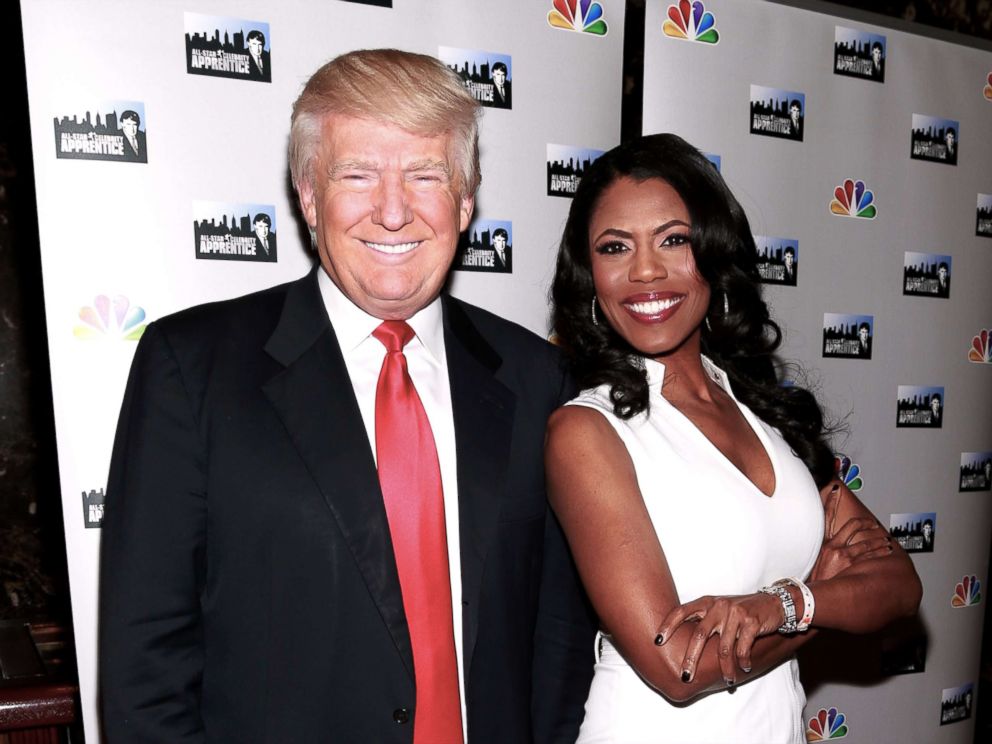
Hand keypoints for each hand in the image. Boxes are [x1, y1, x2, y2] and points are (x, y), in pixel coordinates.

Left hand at [654, 592, 782, 686]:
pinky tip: (744, 667)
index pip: (682, 611)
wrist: (773, 604)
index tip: (657, 642)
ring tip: (728, 680)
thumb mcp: (720, 610)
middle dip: (691, 659)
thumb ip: (704, 621)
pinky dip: (743, 661)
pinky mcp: (751, 622)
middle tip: (685, 676)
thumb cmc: (741, 611)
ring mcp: (735, 613)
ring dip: (725, 668)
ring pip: (724, 648)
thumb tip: (682, 643)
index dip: (668, 625)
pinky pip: (742, 648)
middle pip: (699, 634)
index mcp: (707, 602)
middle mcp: (719, 606)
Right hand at [810, 484, 891, 581]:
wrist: (810, 595)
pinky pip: (870, 555)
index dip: (833, 503)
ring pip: (866, 542)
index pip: (829, 517)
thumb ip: (819, 549)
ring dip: (878, 540)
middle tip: (873, 524)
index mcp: (823, 543)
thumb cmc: (813, 579)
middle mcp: (833, 546)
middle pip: (853, 526)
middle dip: (866, 524)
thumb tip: (823, 544)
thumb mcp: (811, 561)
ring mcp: (843, 555)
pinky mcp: (851, 565)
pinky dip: (879, 551)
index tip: (838, 493)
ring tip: (884, 540)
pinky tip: (886, 550)